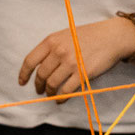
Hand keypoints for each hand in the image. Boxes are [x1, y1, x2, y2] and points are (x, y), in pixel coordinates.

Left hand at [19, 17, 134, 98]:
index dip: (24, 74)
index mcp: (52, 40)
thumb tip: (40, 66)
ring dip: (49, 92)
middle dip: (38, 85)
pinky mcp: (82, 74)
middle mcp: (59, 51)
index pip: (30, 60)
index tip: (22, 82)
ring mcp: (71, 63)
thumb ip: (52, 47)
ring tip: (51, 95)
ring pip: (52, 84)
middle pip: (41, 74)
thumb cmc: (89, 35)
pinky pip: (66, 90)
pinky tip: (61, 99)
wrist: (112, 37)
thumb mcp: (66, 35)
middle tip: (40, 90)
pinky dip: (61, 97)